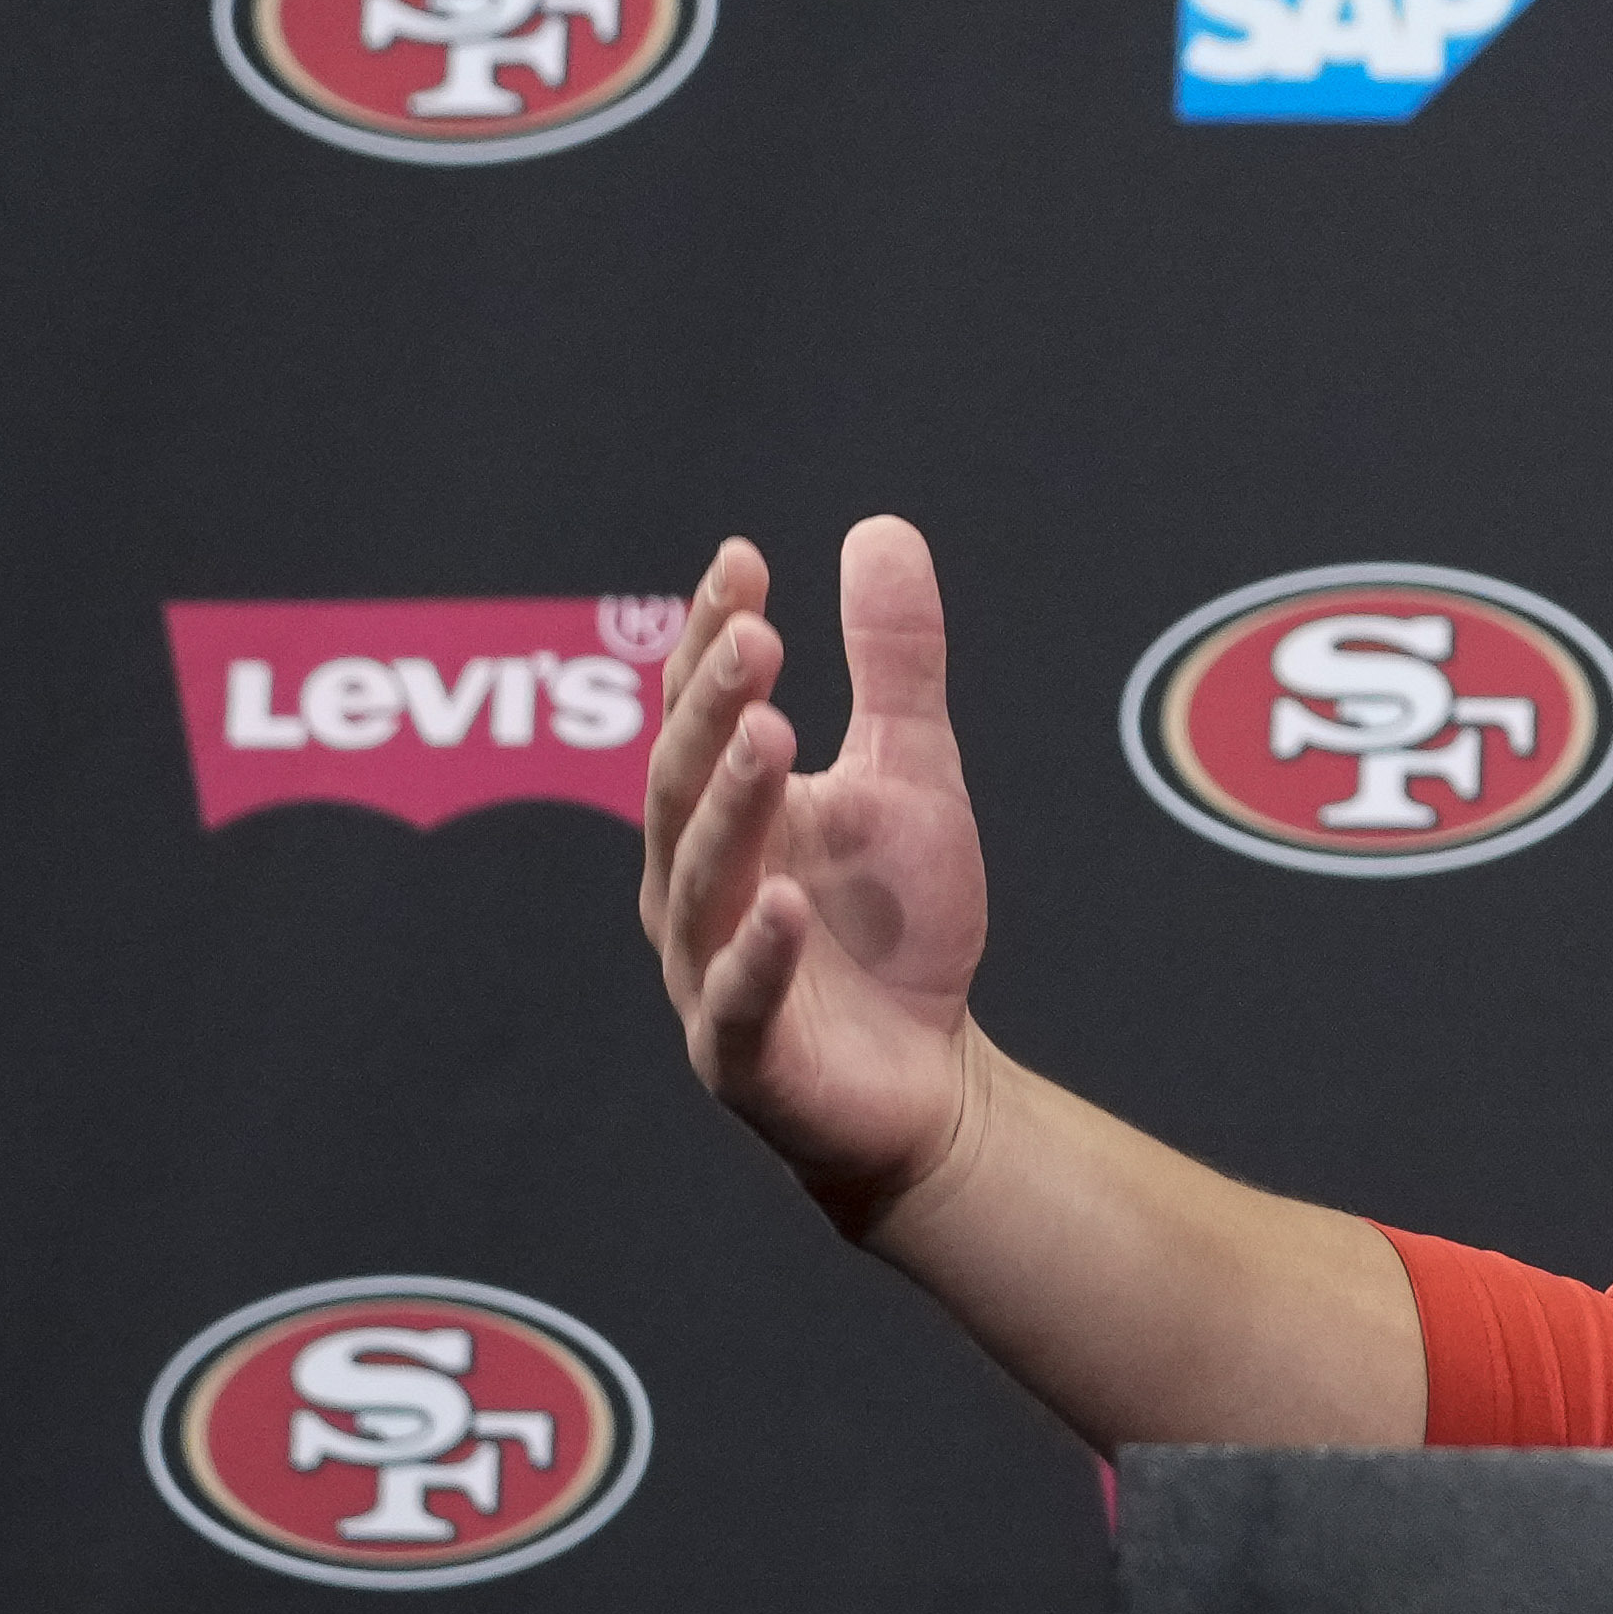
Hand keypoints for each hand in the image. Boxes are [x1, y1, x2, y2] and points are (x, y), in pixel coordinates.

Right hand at [642, 519, 995, 1228]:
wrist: (927, 1087)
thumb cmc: (896, 928)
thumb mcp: (912, 775)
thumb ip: (894, 664)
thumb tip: (879, 526)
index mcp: (723, 811)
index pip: (699, 711)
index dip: (712, 636)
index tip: (746, 560)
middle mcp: (696, 883)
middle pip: (684, 785)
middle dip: (713, 709)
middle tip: (757, 638)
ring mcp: (708, 972)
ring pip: (703, 881)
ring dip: (731, 807)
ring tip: (768, 733)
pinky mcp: (743, 1058)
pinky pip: (737, 1002)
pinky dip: (755, 953)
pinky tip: (785, 901)